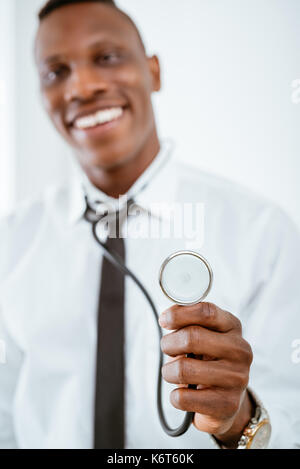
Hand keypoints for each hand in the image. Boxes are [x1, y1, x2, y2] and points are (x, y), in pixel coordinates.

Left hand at [159, 302, 253, 447]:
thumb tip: (167, 317)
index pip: (206, 312)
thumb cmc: (207, 360)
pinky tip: (184, 394)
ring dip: (168, 372)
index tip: (164, 320)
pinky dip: (175, 396)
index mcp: (232, 327)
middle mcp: (240, 350)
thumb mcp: (202, 335)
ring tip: (173, 373)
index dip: (179, 314)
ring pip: (183, 369)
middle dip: (169, 344)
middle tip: (168, 349)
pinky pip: (183, 397)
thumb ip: (188, 322)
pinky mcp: (228, 404)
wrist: (225, 400)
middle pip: (191, 337)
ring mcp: (237, 378)